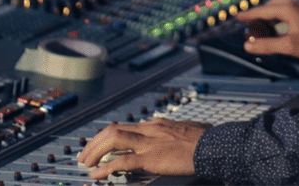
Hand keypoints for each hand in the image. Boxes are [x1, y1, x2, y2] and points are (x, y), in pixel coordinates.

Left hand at [77, 118, 209, 179]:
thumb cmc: (207, 141)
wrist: (214, 145)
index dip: (108, 136)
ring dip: (94, 152)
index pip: (126, 126)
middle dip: (94, 142)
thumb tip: (179, 136)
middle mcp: (150, 129)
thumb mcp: (188, 132)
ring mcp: (149, 143)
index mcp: (157, 124)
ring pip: (112, 140)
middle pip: (113, 130)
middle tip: (84, 155)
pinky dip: (105, 168)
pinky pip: (121, 161)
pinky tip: (96, 175)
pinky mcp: (150, 157)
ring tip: (85, 163)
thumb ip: (177, 134)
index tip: (99, 145)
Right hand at [236, 0, 298, 58]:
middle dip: (260, 11)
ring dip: (270, 12)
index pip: (264, 10)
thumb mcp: (289, 46)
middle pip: (272, 4)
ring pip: (281, 4)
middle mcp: (295, 4)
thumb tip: (248, 46)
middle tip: (250, 20)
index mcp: (289, 9)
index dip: (249, 14)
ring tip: (263, 23)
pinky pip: (289, 8)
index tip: (238, 17)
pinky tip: (279, 24)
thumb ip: (267, 46)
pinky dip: (279, 13)